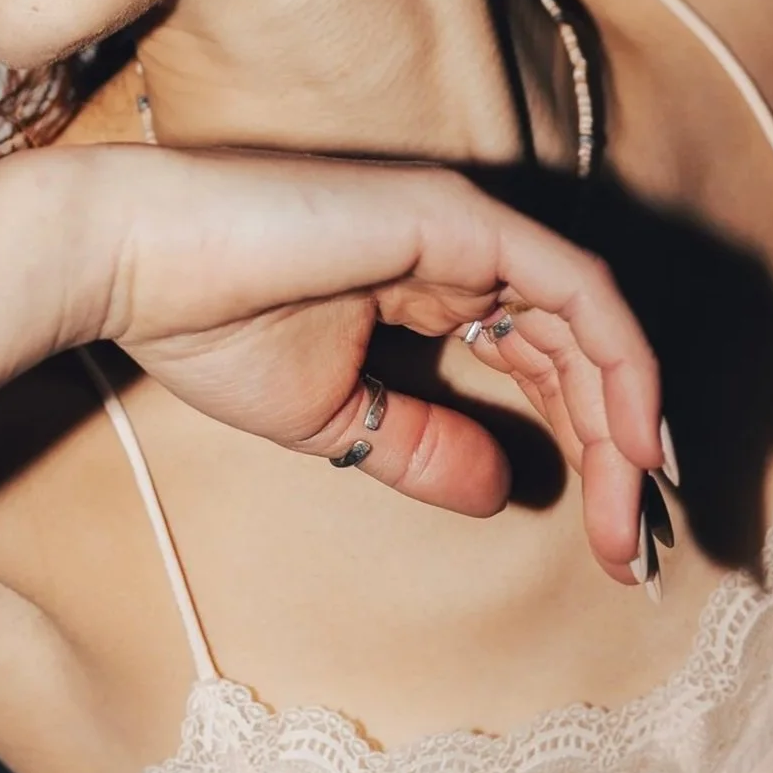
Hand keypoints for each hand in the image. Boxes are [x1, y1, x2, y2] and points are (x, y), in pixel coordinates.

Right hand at [39, 144, 665, 581]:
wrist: (135, 261)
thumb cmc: (206, 325)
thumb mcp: (336, 420)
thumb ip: (421, 447)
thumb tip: (504, 488)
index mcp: (434, 288)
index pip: (545, 368)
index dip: (589, 450)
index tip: (610, 544)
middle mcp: (467, 252)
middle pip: (582, 357)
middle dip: (620, 457)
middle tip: (638, 553)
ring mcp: (470, 230)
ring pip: (593, 330)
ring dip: (626, 428)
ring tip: (635, 517)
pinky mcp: (463, 220)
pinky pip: (578, 292)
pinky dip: (622, 364)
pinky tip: (634, 440)